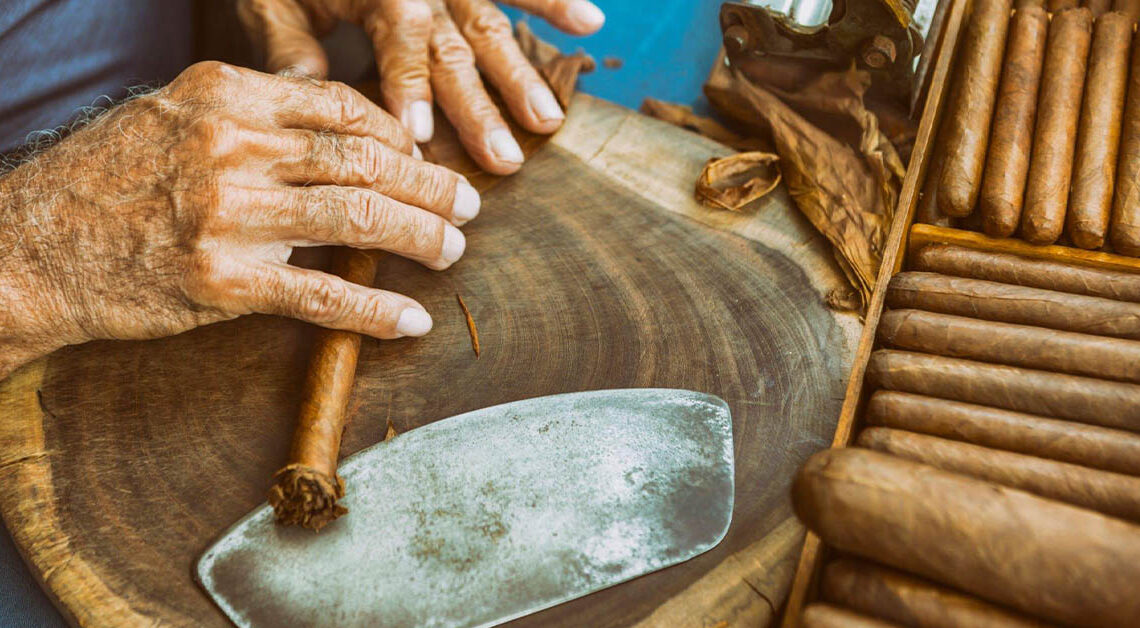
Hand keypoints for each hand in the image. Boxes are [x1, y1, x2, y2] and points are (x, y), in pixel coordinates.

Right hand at [0, 61, 480, 377]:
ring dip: (420, 237)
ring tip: (452, 251)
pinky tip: (411, 320)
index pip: (344, 108)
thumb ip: (253, 116)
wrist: (31, 246)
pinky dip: (376, 311)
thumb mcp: (175, 116)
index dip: (401, 136)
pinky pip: (321, 297)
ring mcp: (228, 215)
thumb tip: (338, 130)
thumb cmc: (108, 180)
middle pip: (365, 159)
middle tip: (466, 206)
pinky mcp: (222, 282)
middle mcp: (233, 147)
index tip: (425, 159)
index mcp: (228, 97)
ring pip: (357, 219)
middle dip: (430, 185)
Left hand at [237, 0, 603, 173]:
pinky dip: (552, 2)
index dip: (411, 85)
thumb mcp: (268, 0)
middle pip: (454, 45)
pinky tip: (590, 23)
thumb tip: (306, 96)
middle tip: (504, 159)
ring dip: (521, 76)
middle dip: (479, 106)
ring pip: (489, 28)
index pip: (400, 38)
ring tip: (549, 122)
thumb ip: (289, 46)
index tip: (421, 136)